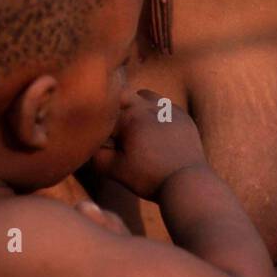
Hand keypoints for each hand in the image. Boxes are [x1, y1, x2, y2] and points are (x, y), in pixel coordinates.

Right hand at [91, 87, 205, 199]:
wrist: (187, 182)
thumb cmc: (149, 177)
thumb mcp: (114, 170)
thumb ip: (96, 154)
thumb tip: (89, 144)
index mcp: (130, 117)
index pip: (106, 111)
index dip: (100, 125)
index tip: (102, 140)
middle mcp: (150, 106)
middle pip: (124, 94)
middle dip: (116, 108)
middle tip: (115, 130)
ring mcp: (169, 109)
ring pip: (145, 95)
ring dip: (136, 106)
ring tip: (135, 127)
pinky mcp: (183, 117)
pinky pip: (164, 105)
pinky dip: (156, 112)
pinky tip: (155, 131)